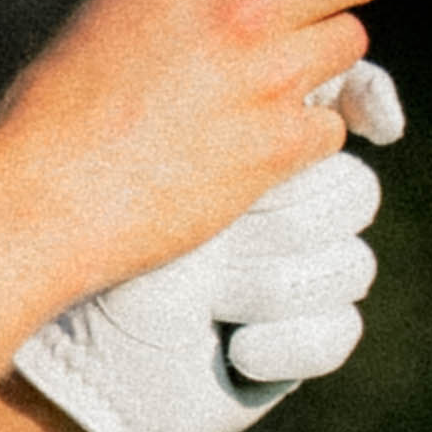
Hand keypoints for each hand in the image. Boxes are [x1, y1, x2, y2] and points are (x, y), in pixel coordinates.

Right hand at [0, 0, 389, 333]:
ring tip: (261, 90)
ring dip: (319, 65)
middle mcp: (243, 8)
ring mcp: (269, 77)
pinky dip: (301, 137)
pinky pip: (331, 126)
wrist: (48, 192)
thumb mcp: (124, 4)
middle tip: (311, 19)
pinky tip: (247, 145)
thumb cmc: (66, 103)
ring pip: (351, 45)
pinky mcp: (281, 144)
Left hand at [13, 112, 394, 431]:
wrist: (71, 354)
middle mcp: (277, 218)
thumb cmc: (100, 249)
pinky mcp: (300, 349)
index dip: (345, 122)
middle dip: (286, 220)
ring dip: (269, 284)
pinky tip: (233, 347)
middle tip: (220, 245)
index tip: (359, 126)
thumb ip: (225, 103)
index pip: (330, 126)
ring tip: (208, 299)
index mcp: (246, 159)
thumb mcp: (159, 163)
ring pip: (350, 264)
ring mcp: (295, 284)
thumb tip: (305, 77)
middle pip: (351, 192)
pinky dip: (284, 341)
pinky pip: (338, 331)